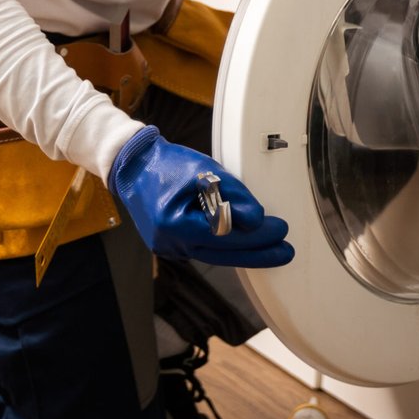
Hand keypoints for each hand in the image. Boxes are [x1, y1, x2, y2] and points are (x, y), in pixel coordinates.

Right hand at [108, 127, 293, 268]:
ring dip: (244, 252)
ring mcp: (169, 248)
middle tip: (285, 251)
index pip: (224, 235)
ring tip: (273, 250)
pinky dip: (226, 247)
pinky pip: (205, 249)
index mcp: (173, 224)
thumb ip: (232, 194)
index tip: (279, 228)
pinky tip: (246, 245)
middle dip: (257, 252)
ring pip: (214, 254)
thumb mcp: (203, 171)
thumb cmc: (166, 164)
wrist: (133, 166)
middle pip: (222, 254)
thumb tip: (257, 219)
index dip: (255, 235)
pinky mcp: (171, 245)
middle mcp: (170, 243)